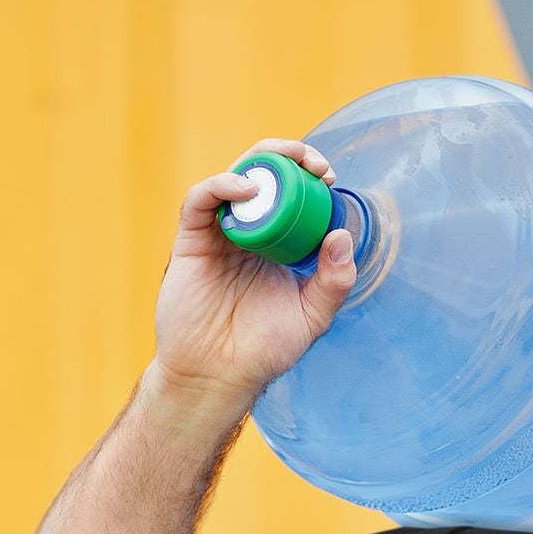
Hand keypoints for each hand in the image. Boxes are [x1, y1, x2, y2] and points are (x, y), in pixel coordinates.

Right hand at [152, 137, 356, 408]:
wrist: (218, 375)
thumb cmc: (263, 350)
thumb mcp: (311, 318)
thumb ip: (333, 282)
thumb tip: (341, 236)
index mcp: (278, 244)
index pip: (294, 196)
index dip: (310, 178)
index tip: (329, 178)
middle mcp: (249, 232)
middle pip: (265, 176)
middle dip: (289, 158)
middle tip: (314, 165)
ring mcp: (219, 233)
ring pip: (234, 178)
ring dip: (260, 163)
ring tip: (285, 165)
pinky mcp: (192, 240)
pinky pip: (201, 200)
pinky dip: (222, 185)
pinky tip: (247, 189)